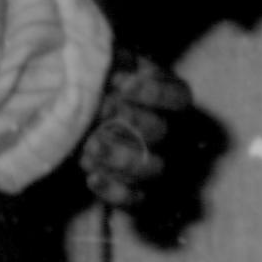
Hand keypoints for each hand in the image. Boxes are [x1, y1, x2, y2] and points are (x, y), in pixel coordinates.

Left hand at [81, 53, 190, 209]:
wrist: (82, 121)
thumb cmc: (100, 87)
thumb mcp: (108, 65)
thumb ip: (114, 61)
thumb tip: (113, 64)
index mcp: (169, 99)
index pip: (179, 97)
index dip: (153, 92)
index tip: (120, 83)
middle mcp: (171, 133)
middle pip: (161, 131)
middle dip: (127, 121)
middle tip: (99, 111)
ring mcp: (156, 164)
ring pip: (153, 168)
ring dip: (120, 157)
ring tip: (89, 147)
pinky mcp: (138, 192)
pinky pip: (137, 200)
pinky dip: (115, 191)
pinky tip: (91, 177)